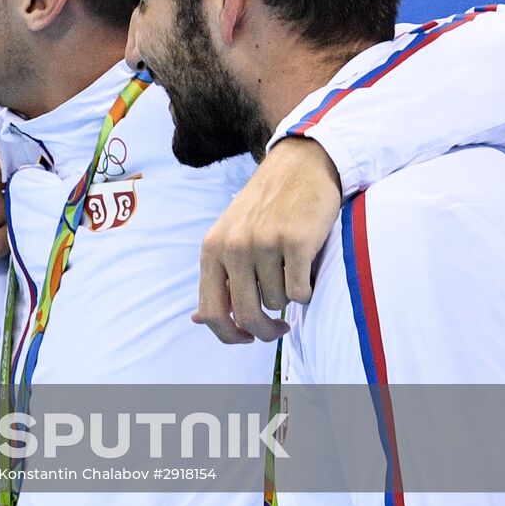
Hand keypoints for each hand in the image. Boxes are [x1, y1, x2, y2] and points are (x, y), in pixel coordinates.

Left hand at [195, 136, 341, 343]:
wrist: (298, 167)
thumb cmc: (264, 209)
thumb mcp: (228, 238)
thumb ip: (217, 278)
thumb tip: (198, 320)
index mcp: (212, 249)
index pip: (211, 312)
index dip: (229, 335)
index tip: (246, 338)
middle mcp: (233, 246)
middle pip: (246, 314)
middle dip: (264, 330)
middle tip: (278, 327)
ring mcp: (264, 243)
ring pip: (277, 302)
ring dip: (288, 298)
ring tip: (291, 272)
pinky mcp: (296, 241)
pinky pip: (300, 292)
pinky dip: (307, 291)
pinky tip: (306, 271)